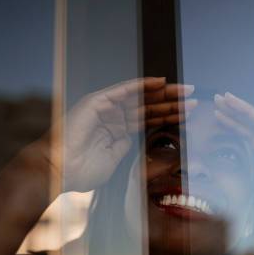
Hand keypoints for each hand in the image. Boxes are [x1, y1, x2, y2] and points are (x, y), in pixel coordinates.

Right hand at [62, 77, 195, 191]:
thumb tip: (137, 140)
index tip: (189, 113)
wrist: (59, 171)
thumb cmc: (82, 172)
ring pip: (140, 97)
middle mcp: (113, 116)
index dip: (169, 116)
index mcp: (117, 131)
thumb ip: (126, 149)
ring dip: (163, 93)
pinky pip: (124, 90)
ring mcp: (105, 107)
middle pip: (149, 106)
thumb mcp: (114, 161)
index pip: (149, 119)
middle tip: (194, 97)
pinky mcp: (97, 101)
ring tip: (185, 90)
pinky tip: (161, 82)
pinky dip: (142, 85)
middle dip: (172, 102)